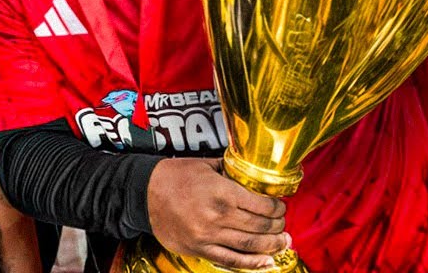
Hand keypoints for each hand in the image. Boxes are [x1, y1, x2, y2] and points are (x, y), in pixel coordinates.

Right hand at [147, 158, 287, 269]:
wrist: (144, 193)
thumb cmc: (174, 176)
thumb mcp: (205, 164)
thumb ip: (231, 171)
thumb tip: (253, 174)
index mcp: (222, 192)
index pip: (261, 205)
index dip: (277, 207)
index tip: (281, 206)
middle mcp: (218, 216)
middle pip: (259, 226)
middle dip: (278, 226)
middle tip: (283, 224)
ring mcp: (208, 236)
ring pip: (250, 245)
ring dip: (272, 245)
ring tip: (283, 243)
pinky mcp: (199, 249)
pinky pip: (231, 260)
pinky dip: (252, 264)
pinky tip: (266, 262)